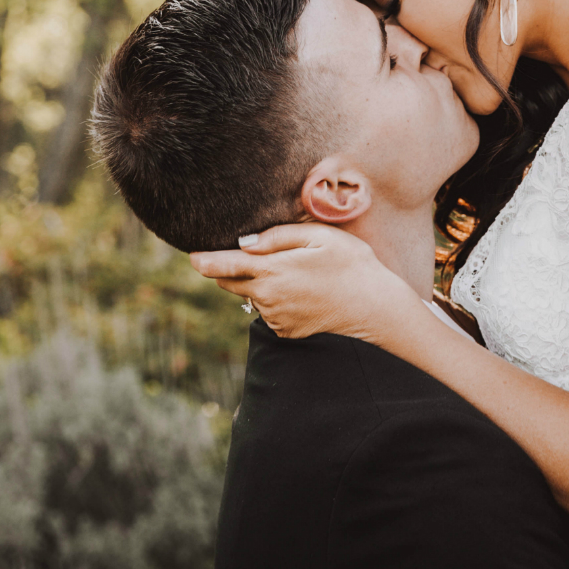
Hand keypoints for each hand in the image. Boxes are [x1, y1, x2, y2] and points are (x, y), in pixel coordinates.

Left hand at [188, 222, 426, 343]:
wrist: (377, 309)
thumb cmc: (351, 264)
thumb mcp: (319, 236)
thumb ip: (278, 236)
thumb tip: (246, 243)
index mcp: (272, 271)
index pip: (223, 266)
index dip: (204, 261)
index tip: (191, 256)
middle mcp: (268, 298)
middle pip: (231, 283)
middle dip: (232, 270)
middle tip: (256, 256)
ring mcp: (276, 318)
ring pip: (252, 296)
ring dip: (260, 285)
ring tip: (297, 274)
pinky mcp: (286, 332)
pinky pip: (269, 312)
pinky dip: (276, 301)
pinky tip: (304, 293)